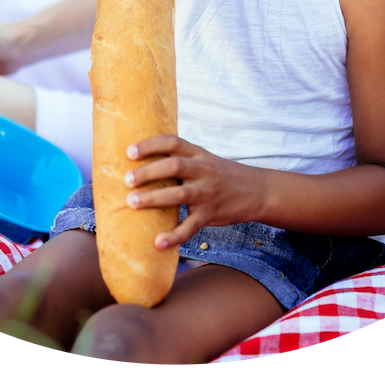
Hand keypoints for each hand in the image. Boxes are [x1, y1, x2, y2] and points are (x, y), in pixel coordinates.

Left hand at [123, 136, 264, 249]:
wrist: (257, 190)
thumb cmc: (221, 175)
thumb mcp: (204, 160)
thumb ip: (180, 160)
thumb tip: (142, 163)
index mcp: (198, 154)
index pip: (173, 142)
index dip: (150, 145)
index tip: (129, 152)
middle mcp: (203, 170)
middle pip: (174, 166)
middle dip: (148, 172)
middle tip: (126, 179)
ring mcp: (208, 193)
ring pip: (180, 194)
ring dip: (154, 198)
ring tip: (132, 203)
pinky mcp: (211, 214)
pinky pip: (191, 226)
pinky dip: (174, 236)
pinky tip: (158, 243)